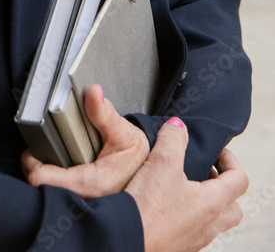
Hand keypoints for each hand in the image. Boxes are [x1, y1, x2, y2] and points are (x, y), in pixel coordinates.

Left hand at [21, 83, 150, 196]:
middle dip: (36, 168)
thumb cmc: (134, 154)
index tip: (32, 147)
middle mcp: (84, 200)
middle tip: (40, 149)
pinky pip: (58, 196)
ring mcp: (82, 205)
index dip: (31, 161)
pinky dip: (54, 182)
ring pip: (48, 194)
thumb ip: (104, 113)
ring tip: (50, 156)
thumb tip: (93, 91)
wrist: (150, 173)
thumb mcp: (123, 132)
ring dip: (45, 175)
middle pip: (41, 189)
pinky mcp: (82, 205)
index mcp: (89, 184)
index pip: (40, 179)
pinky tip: (59, 167)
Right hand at [126, 118, 247, 251]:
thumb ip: (173, 138)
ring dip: (205, 202)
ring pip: (213, 221)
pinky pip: (194, 231)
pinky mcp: (178, 247)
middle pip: (233, 207)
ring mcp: (195, 239)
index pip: (239, 180)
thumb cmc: (148, 208)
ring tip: (183, 186)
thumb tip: (178, 125)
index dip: (230, 160)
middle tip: (204, 171)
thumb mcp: (162, 162)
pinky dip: (188, 217)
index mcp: (212, 203)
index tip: (214, 151)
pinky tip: (167, 206)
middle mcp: (208, 225)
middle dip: (223, 186)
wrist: (126, 240)